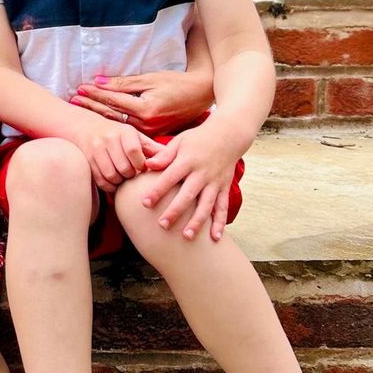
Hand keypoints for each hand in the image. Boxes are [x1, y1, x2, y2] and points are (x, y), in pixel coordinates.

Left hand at [71, 70, 213, 136]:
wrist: (200, 95)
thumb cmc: (176, 83)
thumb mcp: (150, 79)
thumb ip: (123, 84)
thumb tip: (99, 81)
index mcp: (146, 109)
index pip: (112, 101)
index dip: (94, 94)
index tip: (79, 88)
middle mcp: (146, 124)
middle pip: (111, 115)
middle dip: (90, 106)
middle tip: (73, 100)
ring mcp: (149, 132)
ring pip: (117, 124)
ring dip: (98, 115)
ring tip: (80, 109)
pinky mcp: (152, 134)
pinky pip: (127, 130)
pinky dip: (112, 123)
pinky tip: (99, 120)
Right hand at [71, 111, 162, 192]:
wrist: (88, 128)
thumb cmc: (119, 135)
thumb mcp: (136, 137)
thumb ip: (153, 149)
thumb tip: (177, 159)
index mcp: (125, 132)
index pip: (134, 151)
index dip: (140, 165)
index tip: (142, 169)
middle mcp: (109, 138)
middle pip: (124, 167)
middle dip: (130, 176)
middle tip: (133, 176)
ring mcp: (96, 149)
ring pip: (111, 175)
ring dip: (119, 182)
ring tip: (124, 179)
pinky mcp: (88, 160)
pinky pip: (101, 180)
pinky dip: (109, 186)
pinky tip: (114, 183)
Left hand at [140, 117, 245, 240]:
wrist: (229, 134)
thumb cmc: (198, 138)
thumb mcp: (180, 141)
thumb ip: (164, 155)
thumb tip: (147, 165)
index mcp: (188, 160)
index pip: (170, 177)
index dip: (157, 190)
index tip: (144, 203)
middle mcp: (202, 173)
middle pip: (188, 195)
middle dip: (175, 211)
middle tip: (162, 225)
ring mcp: (215, 182)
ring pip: (206, 205)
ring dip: (197, 222)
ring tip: (187, 237)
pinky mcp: (224, 188)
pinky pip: (223, 207)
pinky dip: (220, 223)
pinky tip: (215, 238)